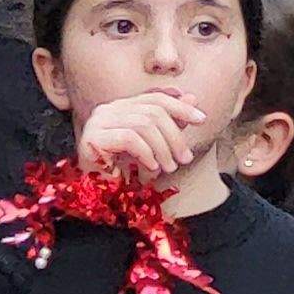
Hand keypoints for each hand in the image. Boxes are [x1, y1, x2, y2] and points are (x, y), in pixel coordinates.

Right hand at [72, 90, 211, 183]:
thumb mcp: (152, 145)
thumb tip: (193, 97)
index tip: (202, 119)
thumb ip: (170, 122)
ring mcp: (97, 122)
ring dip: (163, 148)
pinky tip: (152, 168)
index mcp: (120, 107)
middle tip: (185, 158)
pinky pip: (129, 138)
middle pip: (152, 111)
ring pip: (143, 124)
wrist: (94, 196)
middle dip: (175, 135)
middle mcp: (107, 109)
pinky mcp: (92, 138)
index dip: (180, 106)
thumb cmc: (123, 171)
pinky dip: (146, 153)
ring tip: (170, 167)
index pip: (155, 97)